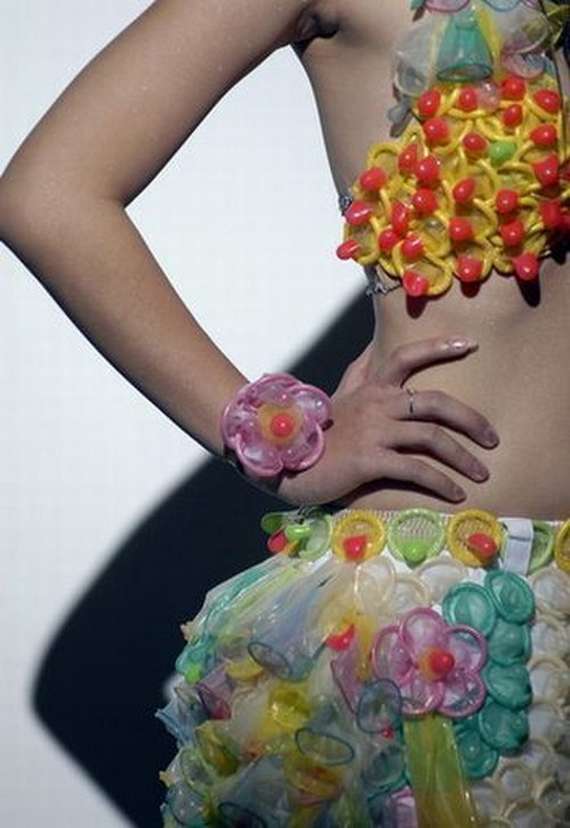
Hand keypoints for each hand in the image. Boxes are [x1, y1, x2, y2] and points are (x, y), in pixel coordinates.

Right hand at [273, 335, 498, 506]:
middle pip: (435, 401)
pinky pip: (415, 469)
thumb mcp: (338, 396)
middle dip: (471, 419)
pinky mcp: (368, 460)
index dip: (439, 346)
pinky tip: (455, 493)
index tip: (470, 344)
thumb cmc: (317, 433)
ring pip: (431, 436)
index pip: (406, 356)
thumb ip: (358, 373)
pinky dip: (440, 482)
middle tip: (492, 438)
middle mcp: (376, 403)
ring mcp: (373, 431)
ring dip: (463, 456)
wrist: (286, 463)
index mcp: (371, 388)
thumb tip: (371, 348)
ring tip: (481, 472)